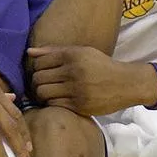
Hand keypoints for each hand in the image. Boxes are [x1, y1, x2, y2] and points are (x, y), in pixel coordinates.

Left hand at [28, 45, 155, 114]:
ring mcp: (76, 90)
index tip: (41, 71)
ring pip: (42, 93)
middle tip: (42, 83)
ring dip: (41, 94)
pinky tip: (57, 99)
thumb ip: (53, 51)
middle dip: (36, 82)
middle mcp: (73, 72)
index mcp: (72, 55)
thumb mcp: (81, 52)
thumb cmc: (100, 65)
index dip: (36, 67)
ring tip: (47, 92)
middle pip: (38, 78)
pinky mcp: (80, 105)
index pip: (39, 62)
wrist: (127, 84)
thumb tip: (29, 52)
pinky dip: (51, 102)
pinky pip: (54, 104)